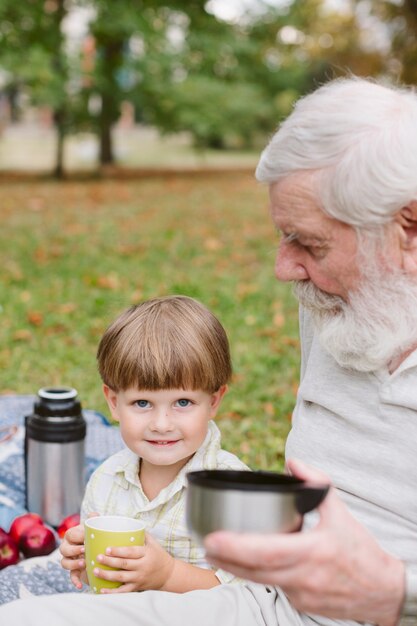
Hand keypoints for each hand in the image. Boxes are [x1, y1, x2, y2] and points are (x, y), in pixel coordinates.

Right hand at [59, 513, 97, 588]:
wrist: (102, 552)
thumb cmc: (98, 537)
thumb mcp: (97, 529)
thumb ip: (96, 521)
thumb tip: (94, 514)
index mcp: (73, 535)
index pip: (70, 534)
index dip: (77, 536)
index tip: (86, 538)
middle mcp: (68, 547)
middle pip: (64, 549)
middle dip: (73, 550)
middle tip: (85, 550)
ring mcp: (70, 559)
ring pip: (65, 562)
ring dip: (73, 564)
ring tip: (84, 564)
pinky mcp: (74, 571)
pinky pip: (71, 576)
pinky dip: (75, 581)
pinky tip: (81, 585)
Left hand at [92, 532, 174, 592]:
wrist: (168, 574)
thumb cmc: (159, 555)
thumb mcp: (153, 543)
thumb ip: (142, 534)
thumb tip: (127, 523)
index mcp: (146, 554)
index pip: (131, 552)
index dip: (119, 551)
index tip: (107, 548)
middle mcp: (142, 566)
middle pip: (124, 564)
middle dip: (110, 561)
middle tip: (98, 557)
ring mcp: (139, 578)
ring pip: (121, 578)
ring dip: (107, 575)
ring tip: (95, 571)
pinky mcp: (137, 587)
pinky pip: (123, 591)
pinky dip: (112, 592)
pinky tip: (101, 590)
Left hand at [204, 459, 404, 625]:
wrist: (382, 591)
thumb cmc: (360, 550)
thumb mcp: (340, 510)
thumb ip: (315, 482)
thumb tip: (292, 463)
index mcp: (313, 551)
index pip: (266, 552)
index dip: (236, 547)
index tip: (214, 538)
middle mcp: (304, 577)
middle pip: (254, 571)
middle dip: (225, 558)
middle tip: (205, 543)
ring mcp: (301, 594)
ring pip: (259, 581)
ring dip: (235, 568)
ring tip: (215, 552)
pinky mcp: (300, 604)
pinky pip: (273, 586)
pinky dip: (257, 574)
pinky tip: (244, 562)